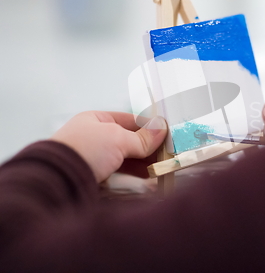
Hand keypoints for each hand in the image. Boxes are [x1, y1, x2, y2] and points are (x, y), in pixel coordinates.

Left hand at [51, 111, 166, 182]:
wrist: (57, 181)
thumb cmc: (84, 150)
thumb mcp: (117, 138)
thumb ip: (142, 137)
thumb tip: (161, 128)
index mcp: (96, 120)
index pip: (129, 121)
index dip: (148, 128)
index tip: (166, 136)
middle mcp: (94, 138)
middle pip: (129, 142)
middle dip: (149, 150)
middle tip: (167, 157)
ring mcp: (94, 159)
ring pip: (126, 161)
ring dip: (144, 166)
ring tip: (161, 171)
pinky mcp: (95, 179)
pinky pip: (120, 176)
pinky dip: (134, 178)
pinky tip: (148, 182)